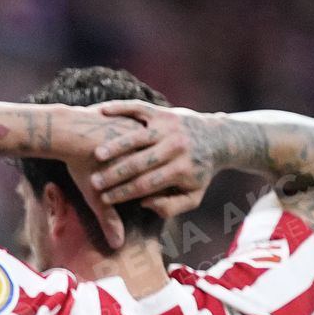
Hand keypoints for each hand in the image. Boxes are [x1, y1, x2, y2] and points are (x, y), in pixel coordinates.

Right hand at [89, 100, 218, 219]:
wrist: (219, 139)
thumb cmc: (198, 172)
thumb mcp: (192, 195)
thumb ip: (170, 207)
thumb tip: (145, 204)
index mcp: (182, 169)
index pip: (145, 185)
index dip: (122, 193)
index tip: (103, 199)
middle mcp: (176, 146)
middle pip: (138, 163)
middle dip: (114, 174)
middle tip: (94, 183)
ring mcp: (169, 127)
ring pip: (136, 137)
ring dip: (115, 146)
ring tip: (97, 156)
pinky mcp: (163, 112)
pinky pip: (138, 108)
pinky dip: (119, 107)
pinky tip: (102, 111)